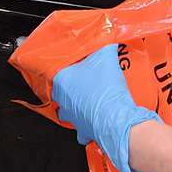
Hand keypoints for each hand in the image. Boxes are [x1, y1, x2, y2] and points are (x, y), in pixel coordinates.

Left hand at [52, 44, 160, 171]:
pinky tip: (97, 117)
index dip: (69, 66)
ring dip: (77, 105)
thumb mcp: (107, 58)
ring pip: (68, 110)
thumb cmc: (106, 89)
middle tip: (86, 79)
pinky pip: (82, 127)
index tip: (78, 64)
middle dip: (72, 86)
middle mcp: (62, 100)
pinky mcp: (82, 130)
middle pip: (61, 90)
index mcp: (61, 80)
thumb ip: (105, 46)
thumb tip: (108, 41)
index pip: (56, 69)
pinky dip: (88, 124)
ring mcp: (70, 117)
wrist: (115, 118)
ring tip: (91, 98)